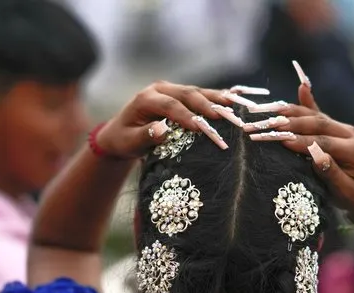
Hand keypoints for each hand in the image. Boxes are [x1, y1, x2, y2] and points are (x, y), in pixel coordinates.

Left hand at [96, 81, 229, 157]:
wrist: (121, 132)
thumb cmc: (124, 140)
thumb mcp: (129, 142)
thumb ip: (145, 136)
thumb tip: (162, 130)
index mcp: (145, 98)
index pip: (169, 105)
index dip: (185, 115)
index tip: (199, 128)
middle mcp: (159, 89)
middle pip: (186, 94)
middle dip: (205, 105)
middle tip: (222, 116)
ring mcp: (171, 90)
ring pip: (196, 91)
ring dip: (215, 99)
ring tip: (233, 106)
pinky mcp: (180, 95)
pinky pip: (200, 95)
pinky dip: (216, 98)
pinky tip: (232, 101)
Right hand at [249, 86, 353, 223]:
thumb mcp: (344, 191)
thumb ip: (331, 173)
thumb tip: (316, 157)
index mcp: (353, 150)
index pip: (323, 142)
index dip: (301, 141)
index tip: (281, 141)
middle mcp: (349, 134)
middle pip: (317, 124)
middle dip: (291, 124)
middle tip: (268, 124)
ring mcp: (342, 128)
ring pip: (315, 116)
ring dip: (292, 113)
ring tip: (270, 112)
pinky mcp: (335, 127)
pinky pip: (318, 113)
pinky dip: (307, 102)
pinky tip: (301, 87)